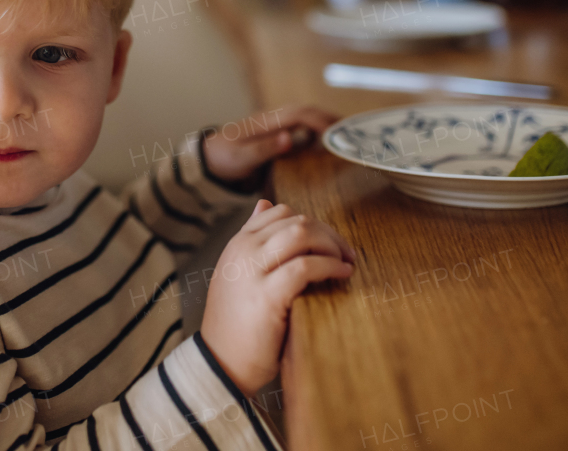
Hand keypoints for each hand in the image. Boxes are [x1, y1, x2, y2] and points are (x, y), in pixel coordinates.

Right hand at [199, 200, 355, 396]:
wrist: (220, 363)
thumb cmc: (236, 324)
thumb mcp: (238, 273)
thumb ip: (253, 241)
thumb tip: (265, 204)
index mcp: (237, 244)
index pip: (279, 212)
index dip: (312, 223)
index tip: (329, 242)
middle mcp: (242, 251)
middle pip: (296, 220)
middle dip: (328, 233)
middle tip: (346, 253)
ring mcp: (252, 271)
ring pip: (301, 233)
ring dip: (331, 245)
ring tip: (344, 262)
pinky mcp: (267, 295)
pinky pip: (306, 266)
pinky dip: (330, 266)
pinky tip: (341, 274)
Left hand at [203, 105, 337, 181]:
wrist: (207, 160)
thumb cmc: (223, 158)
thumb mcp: (241, 157)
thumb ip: (265, 149)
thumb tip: (290, 138)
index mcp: (267, 122)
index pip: (300, 114)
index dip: (321, 121)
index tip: (338, 134)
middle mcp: (273, 120)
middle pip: (307, 112)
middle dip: (329, 119)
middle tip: (353, 134)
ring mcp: (275, 126)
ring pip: (305, 118)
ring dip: (325, 124)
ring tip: (346, 138)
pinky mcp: (275, 135)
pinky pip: (300, 128)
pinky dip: (316, 132)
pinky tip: (326, 145)